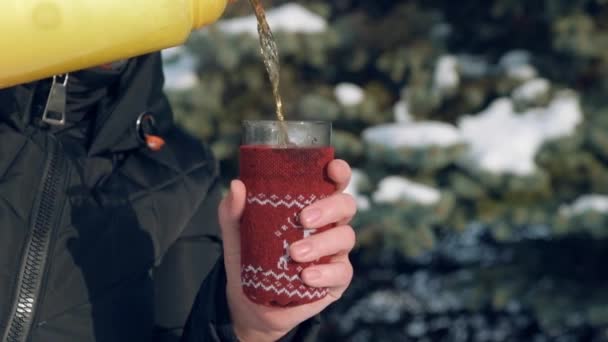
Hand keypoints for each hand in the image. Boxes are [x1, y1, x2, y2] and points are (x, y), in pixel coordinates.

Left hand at [218, 159, 356, 340]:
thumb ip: (234, 209)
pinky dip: (324, 273)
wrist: (249, 302)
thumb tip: (237, 185)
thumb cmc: (249, 258)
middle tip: (303, 218)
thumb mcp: (236, 232)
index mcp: (310, 205)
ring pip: (346, 237)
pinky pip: (342, 272)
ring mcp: (335, 252)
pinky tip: (305, 276)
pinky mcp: (336, 279)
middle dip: (330, 208)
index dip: (339, 172)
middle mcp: (328, 225)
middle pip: (347, 205)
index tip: (331, 169)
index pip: (333, 182)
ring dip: (321, 243)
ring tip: (294, 253)